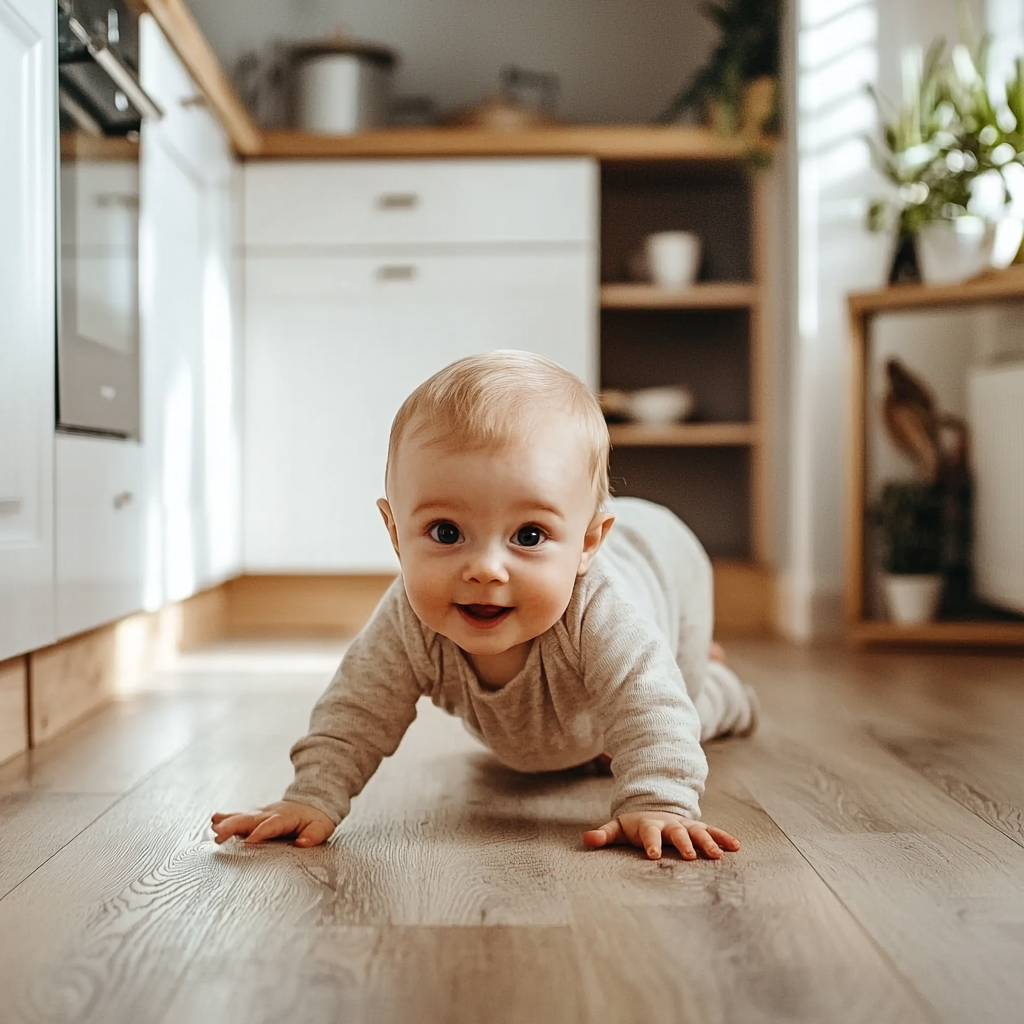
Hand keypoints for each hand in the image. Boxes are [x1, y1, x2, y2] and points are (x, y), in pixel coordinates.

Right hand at [210, 800, 335, 846]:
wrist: (313, 802)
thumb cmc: (316, 819)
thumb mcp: (322, 827)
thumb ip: (314, 835)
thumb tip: (303, 842)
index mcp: (287, 817)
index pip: (273, 824)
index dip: (261, 831)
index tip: (248, 841)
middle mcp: (271, 813)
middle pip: (251, 819)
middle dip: (235, 825)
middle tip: (219, 832)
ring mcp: (262, 813)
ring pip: (243, 816)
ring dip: (228, 821)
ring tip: (213, 826)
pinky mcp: (257, 816)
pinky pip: (241, 816)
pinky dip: (227, 818)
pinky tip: (214, 821)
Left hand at [582, 811, 739, 860]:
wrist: (654, 808)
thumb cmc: (635, 825)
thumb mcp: (618, 828)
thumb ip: (604, 834)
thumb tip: (586, 839)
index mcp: (649, 825)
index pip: (649, 833)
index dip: (651, 844)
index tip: (653, 856)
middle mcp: (669, 824)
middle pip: (677, 833)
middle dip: (684, 843)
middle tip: (692, 857)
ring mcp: (685, 825)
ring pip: (698, 832)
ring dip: (708, 843)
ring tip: (718, 856)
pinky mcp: (698, 828)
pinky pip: (713, 832)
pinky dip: (723, 838)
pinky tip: (736, 847)